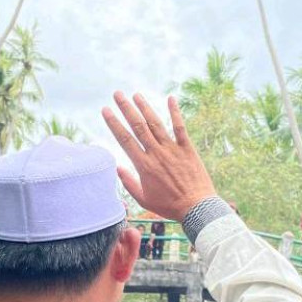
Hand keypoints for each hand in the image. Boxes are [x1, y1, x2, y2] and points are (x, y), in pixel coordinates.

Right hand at [102, 92, 215, 220]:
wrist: (196, 207)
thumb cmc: (168, 206)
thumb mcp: (143, 199)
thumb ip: (128, 182)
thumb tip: (117, 168)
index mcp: (143, 165)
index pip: (125, 139)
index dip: (114, 123)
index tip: (105, 111)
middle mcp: (156, 153)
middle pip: (138, 126)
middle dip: (126, 108)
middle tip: (117, 94)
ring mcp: (172, 149)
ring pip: (156, 123)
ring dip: (145, 107)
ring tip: (136, 94)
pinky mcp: (187, 149)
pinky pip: (180, 127)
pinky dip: (175, 112)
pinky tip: (171, 98)